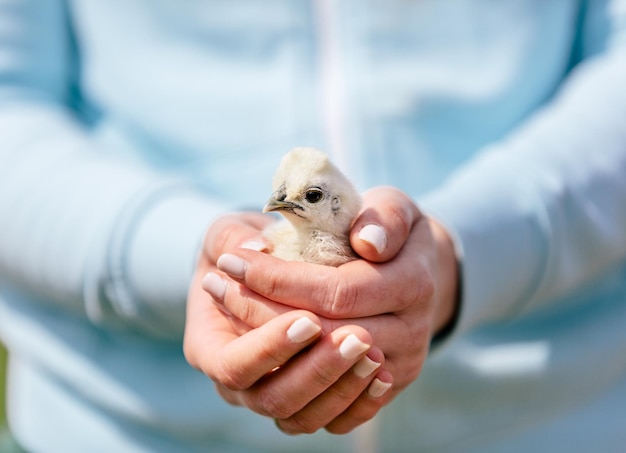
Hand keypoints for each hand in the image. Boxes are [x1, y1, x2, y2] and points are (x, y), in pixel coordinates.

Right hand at [184, 213, 389, 433]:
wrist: (268, 265)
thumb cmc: (247, 248)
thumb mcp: (231, 232)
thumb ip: (235, 235)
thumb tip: (259, 244)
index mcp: (209, 343)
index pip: (234, 365)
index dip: (271, 347)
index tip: (309, 319)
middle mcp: (239, 381)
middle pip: (274, 398)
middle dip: (318, 370)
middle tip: (358, 336)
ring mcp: (275, 394)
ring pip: (306, 417)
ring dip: (342, 387)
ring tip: (372, 351)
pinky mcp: (310, 401)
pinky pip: (333, 423)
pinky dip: (358, 405)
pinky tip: (382, 374)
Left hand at [191, 187, 458, 432]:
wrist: (415, 269)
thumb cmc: (389, 231)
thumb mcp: (391, 205)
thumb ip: (384, 216)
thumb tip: (367, 243)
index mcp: (413, 283)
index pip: (337, 293)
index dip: (280, 280)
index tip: (234, 259)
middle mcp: (411, 334)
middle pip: (324, 337)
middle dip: (261, 311)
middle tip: (216, 283)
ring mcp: (397, 368)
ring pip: (322, 382)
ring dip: (266, 351)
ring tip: (227, 308)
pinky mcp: (381, 390)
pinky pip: (332, 413)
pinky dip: (290, 384)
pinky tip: (255, 349)